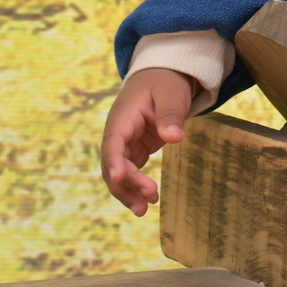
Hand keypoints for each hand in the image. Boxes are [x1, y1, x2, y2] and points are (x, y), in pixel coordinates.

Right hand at [101, 68, 192, 216]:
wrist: (162, 76)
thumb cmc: (165, 83)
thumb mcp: (171, 94)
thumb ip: (170, 115)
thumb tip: (174, 138)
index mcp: (122, 117)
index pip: (113, 142)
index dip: (113, 161)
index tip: (119, 177)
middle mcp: (118, 133)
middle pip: (113, 163)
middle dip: (126, 184)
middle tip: (148, 199)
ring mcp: (125, 143)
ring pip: (119, 173)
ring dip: (129, 191)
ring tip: (144, 210)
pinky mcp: (135, 150)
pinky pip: (130, 172)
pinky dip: (136, 186)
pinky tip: (148, 200)